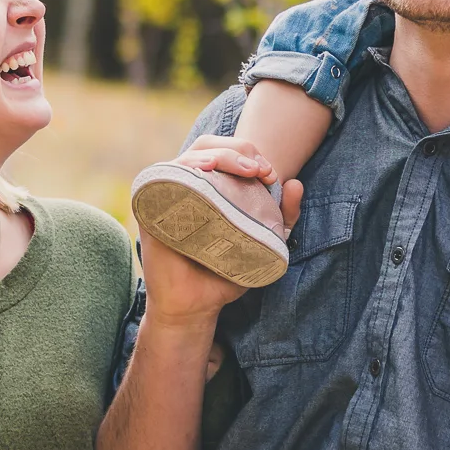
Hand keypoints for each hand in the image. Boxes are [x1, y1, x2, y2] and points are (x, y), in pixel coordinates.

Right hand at [135, 142, 303, 329]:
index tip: (270, 174)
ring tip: (245, 169)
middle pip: (208, 145)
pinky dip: (187, 167)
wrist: (197, 304)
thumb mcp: (264, 242)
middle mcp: (187, 185)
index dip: (248, 153)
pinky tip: (207, 170)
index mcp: (210, 186)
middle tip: (260, 170)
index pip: (226, 151)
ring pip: (191, 156)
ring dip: (219, 155)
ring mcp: (169, 193)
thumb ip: (283, 217)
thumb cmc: (225, 272)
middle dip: (238, 150)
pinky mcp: (152, 207)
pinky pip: (166, 176)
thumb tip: (297, 184)